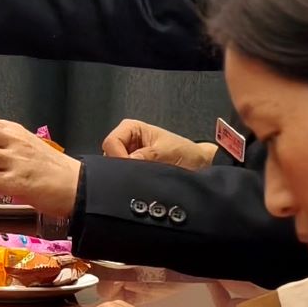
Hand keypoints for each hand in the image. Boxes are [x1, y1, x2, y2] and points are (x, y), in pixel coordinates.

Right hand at [102, 118, 216, 169]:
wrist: (198, 163)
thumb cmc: (185, 152)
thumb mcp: (165, 152)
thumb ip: (144, 157)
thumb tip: (126, 164)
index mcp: (130, 128)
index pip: (111, 143)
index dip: (118, 157)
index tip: (131, 167)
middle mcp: (126, 139)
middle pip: (110, 155)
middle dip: (122, 166)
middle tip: (139, 172)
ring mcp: (127, 154)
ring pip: (115, 166)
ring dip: (128, 172)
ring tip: (145, 174)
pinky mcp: (131, 166)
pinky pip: (123, 173)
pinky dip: (131, 177)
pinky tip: (143, 178)